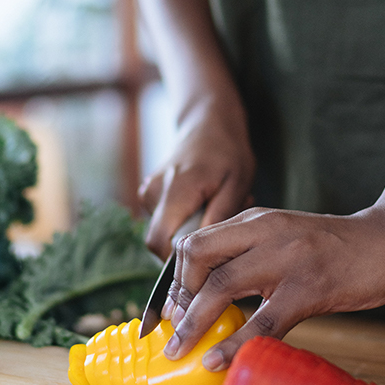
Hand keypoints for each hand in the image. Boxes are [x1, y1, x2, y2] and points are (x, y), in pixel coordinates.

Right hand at [139, 118, 255, 258]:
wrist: (208, 123)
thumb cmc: (227, 153)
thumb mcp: (236, 184)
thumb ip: (218, 217)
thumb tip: (204, 251)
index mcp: (176, 190)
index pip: (160, 243)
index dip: (179, 261)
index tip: (208, 258)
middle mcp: (153, 192)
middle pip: (159, 243)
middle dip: (188, 246)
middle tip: (219, 227)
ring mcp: (147, 193)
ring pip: (163, 233)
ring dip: (189, 231)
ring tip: (215, 209)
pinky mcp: (148, 194)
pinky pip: (164, 221)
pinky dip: (184, 220)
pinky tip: (204, 204)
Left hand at [160, 206, 384, 370]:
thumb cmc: (335, 247)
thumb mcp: (285, 237)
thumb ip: (251, 254)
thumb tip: (214, 295)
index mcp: (255, 220)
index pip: (194, 243)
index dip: (175, 279)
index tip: (172, 310)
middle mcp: (264, 231)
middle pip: (196, 258)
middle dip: (177, 299)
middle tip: (175, 332)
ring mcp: (286, 258)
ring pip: (221, 287)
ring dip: (193, 324)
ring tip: (180, 351)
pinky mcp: (310, 287)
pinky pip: (263, 320)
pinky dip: (235, 344)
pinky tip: (219, 361)